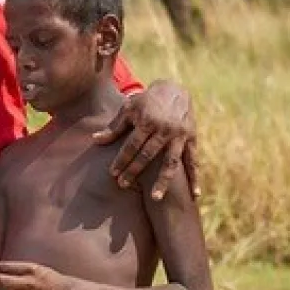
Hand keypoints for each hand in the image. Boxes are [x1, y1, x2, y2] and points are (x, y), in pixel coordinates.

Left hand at [92, 80, 198, 199]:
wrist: (175, 90)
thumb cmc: (146, 101)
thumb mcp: (129, 108)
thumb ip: (114, 127)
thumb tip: (94, 140)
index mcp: (148, 121)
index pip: (132, 144)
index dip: (122, 159)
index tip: (112, 173)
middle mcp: (165, 129)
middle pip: (148, 155)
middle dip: (135, 171)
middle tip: (123, 185)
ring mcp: (180, 136)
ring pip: (171, 162)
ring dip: (163, 181)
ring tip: (156, 199)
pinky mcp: (192, 139)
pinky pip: (193, 162)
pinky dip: (195, 178)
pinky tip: (195, 196)